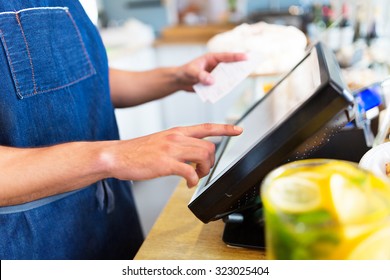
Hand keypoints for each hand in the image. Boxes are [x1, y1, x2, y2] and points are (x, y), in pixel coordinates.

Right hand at [105, 123, 242, 186]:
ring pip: (203, 156)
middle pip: (209, 146)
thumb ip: (178, 145)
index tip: (238, 129)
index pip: (206, 127)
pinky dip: (194, 180)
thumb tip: (192, 156)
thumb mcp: (161, 141)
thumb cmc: (138, 151)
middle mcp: (176, 137)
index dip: (225, 128)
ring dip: (204, 171)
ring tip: (195, 177)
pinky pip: (190, 171)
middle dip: (211, 162)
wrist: (117, 155)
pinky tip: (188, 183)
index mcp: (176, 132)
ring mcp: (171, 149)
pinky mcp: (165, 163)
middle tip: (202, 171)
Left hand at [176, 52, 246, 91]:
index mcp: (212, 58)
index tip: (247, 57)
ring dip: (232, 79)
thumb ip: (201, 75)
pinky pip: (221, 86)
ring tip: (239, 80)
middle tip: (250, 68)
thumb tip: (212, 81)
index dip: (237, 57)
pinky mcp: (213, 83)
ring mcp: (215, 75)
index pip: (226, 57)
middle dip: (239, 67)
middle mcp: (215, 66)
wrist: (180, 80)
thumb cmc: (185, 71)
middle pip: (230, 66)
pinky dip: (224, 88)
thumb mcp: (191, 72)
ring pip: (227, 77)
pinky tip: (225, 91)